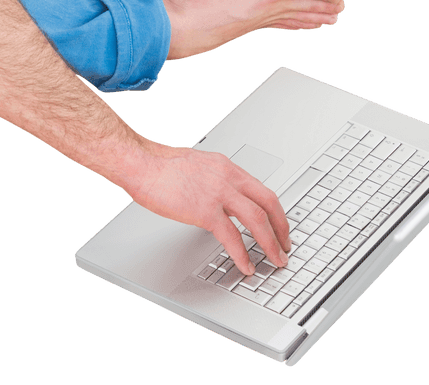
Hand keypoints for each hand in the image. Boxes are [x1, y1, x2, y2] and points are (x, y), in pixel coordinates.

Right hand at [126, 145, 290, 274]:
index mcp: (226, 167)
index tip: (280, 226)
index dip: (276, 211)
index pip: (262, 189)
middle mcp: (227, 177)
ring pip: (257, 220)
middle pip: (268, 202)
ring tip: (275, 260)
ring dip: (271, 243)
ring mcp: (217, 193)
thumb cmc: (162, 166)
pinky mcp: (204, 210)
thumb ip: (215, 181)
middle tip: (286, 246)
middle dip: (282, 228)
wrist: (142, 164)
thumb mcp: (199, 167)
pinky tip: (245, 265)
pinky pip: (231, 237)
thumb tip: (223, 198)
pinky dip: (242, 254)